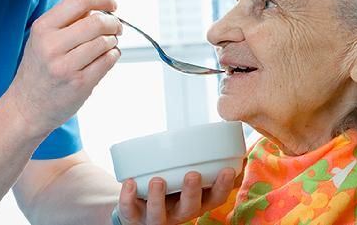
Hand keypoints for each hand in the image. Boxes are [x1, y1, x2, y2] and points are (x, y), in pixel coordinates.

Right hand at [5, 0, 121, 134]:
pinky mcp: (80, 84)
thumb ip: (69, 8)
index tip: (111, 3)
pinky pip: (109, 61)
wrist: (27, 106)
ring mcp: (66, 66)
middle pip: (97, 22)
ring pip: (106, 42)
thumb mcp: (46, 33)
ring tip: (107, 44)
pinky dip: (113, 56)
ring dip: (113, 40)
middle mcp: (52, 46)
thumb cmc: (40, 66)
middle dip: (114, 22)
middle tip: (116, 26)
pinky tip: (105, 57)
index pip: (80, 0)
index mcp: (43, 27)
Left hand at [117, 168, 235, 224]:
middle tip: (193, 175)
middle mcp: (177, 213)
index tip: (227, 170)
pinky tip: (130, 182)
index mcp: (195, 203)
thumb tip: (226, 139)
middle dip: (191, 193)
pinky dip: (128, 197)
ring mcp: (155, 217)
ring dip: (158, 198)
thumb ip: (201, 164)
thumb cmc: (168, 188)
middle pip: (189, 209)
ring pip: (158, 214)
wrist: (138, 212)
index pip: (214, 199)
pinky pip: (129, 210)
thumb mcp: (185, 180)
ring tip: (158, 180)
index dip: (222, 187)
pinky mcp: (133, 217)